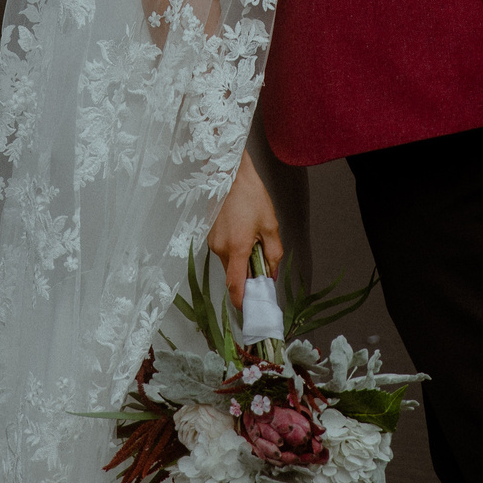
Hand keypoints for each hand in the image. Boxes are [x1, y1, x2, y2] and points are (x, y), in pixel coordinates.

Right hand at [205, 149, 282, 310]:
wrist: (230, 173)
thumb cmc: (251, 195)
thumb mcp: (270, 225)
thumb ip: (273, 253)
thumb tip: (271, 275)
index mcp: (237, 248)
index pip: (236, 286)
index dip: (242, 301)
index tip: (249, 309)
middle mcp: (220, 248)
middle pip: (234, 275)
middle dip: (247, 276)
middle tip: (262, 264)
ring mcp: (212, 241)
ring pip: (229, 262)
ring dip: (242, 260)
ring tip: (253, 238)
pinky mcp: (209, 235)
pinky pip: (224, 250)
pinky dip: (234, 249)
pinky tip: (243, 231)